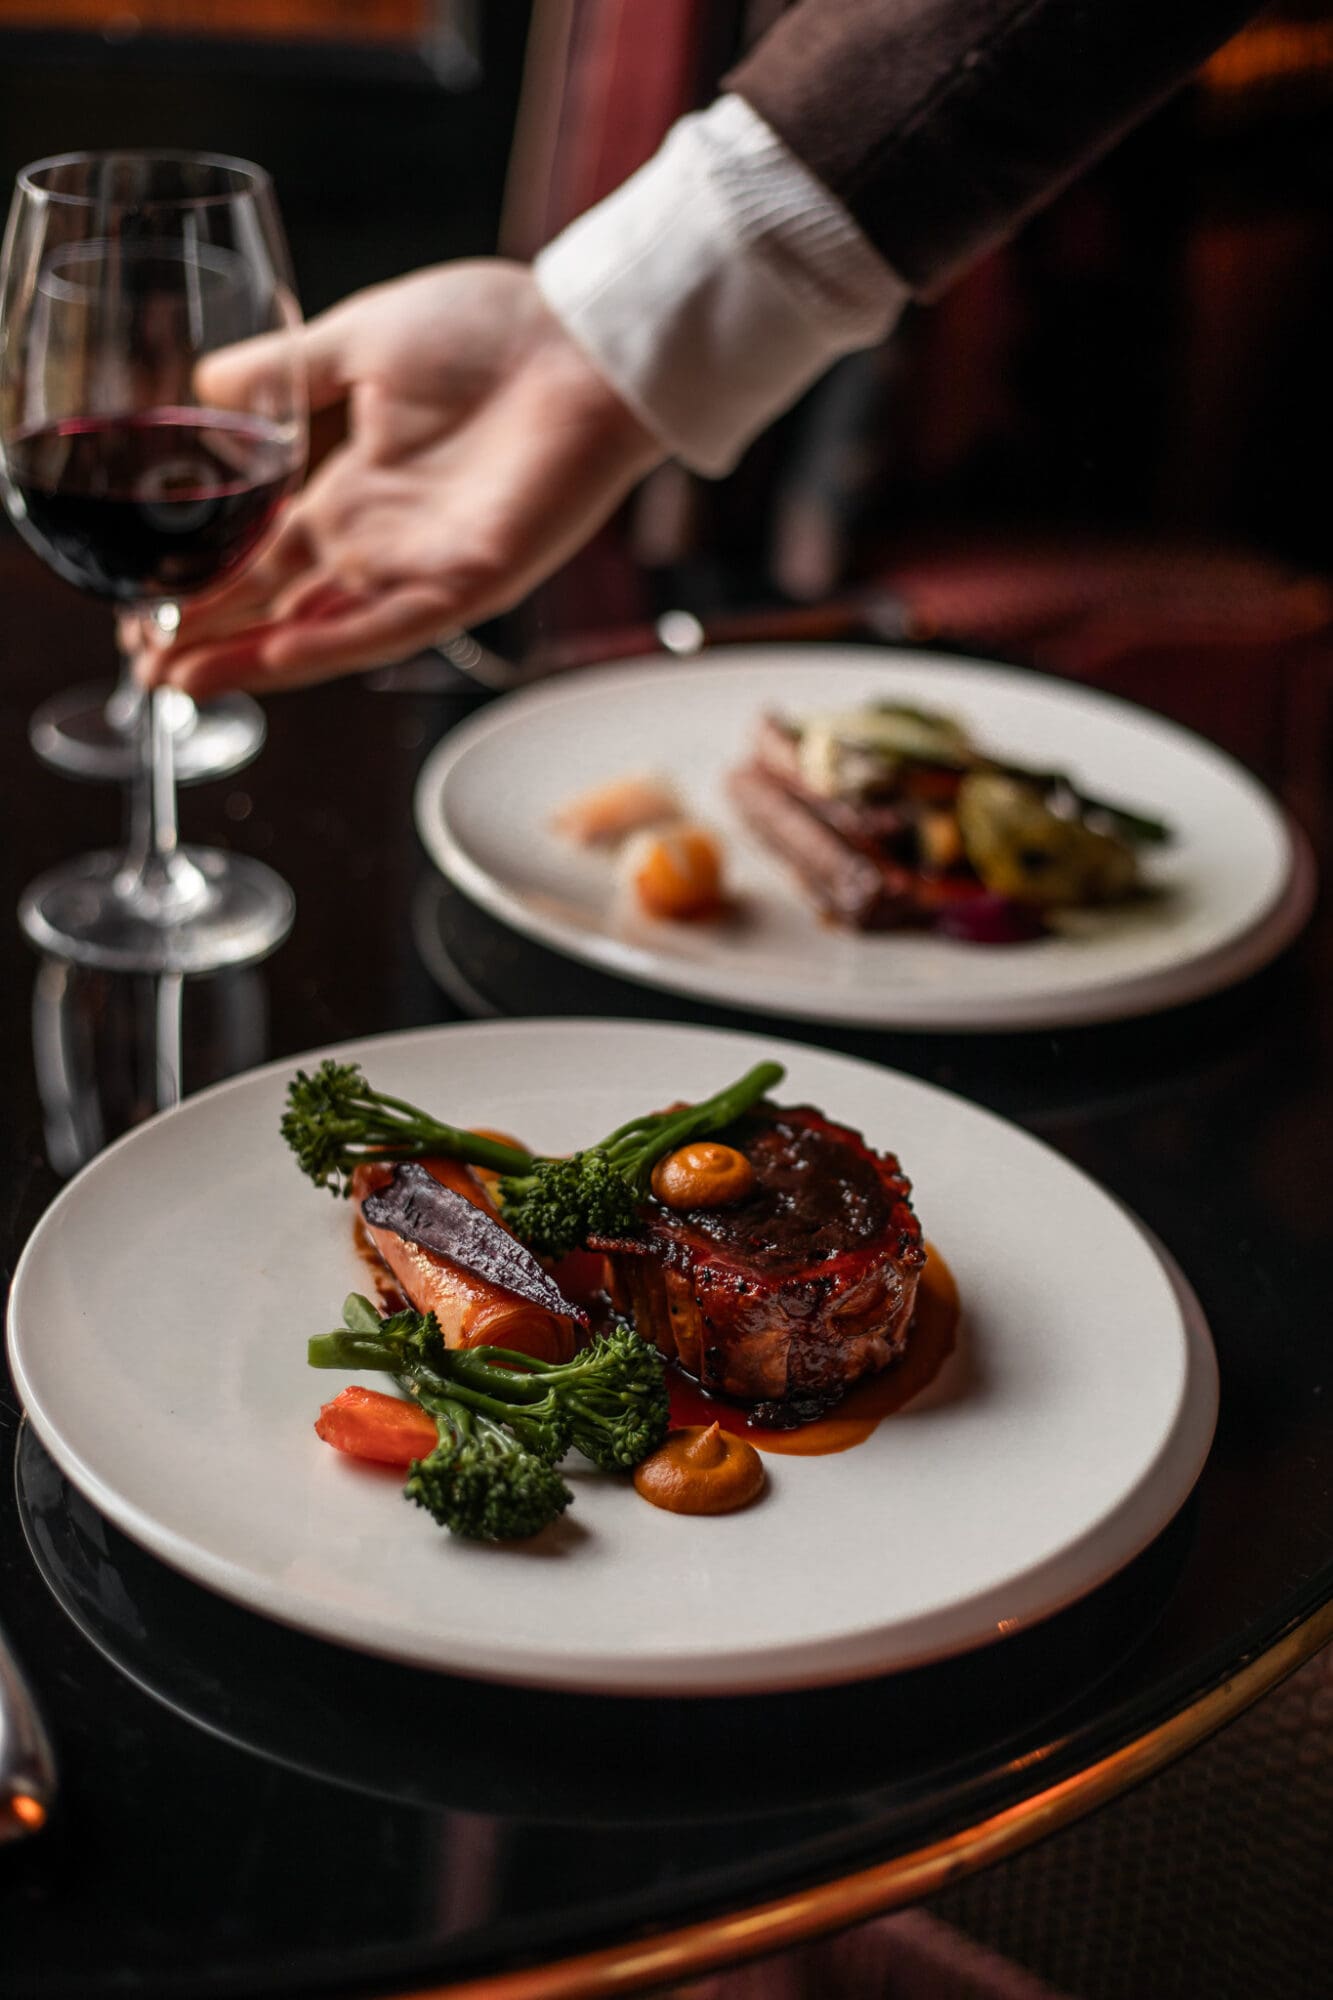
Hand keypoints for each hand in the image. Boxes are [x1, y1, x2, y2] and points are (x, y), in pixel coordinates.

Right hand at [136, 261, 663, 696]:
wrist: (582, 339)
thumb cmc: (491, 330)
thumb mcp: (357, 341)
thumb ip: (282, 373)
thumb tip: (200, 384)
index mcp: (351, 487)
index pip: (259, 553)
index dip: (201, 582)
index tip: (141, 606)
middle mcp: (377, 537)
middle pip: (275, 602)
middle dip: (206, 633)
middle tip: (139, 661)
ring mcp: (420, 564)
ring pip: (318, 628)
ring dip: (248, 657)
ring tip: (177, 680)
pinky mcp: (468, 579)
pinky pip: (389, 625)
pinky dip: (329, 645)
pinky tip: (270, 660)